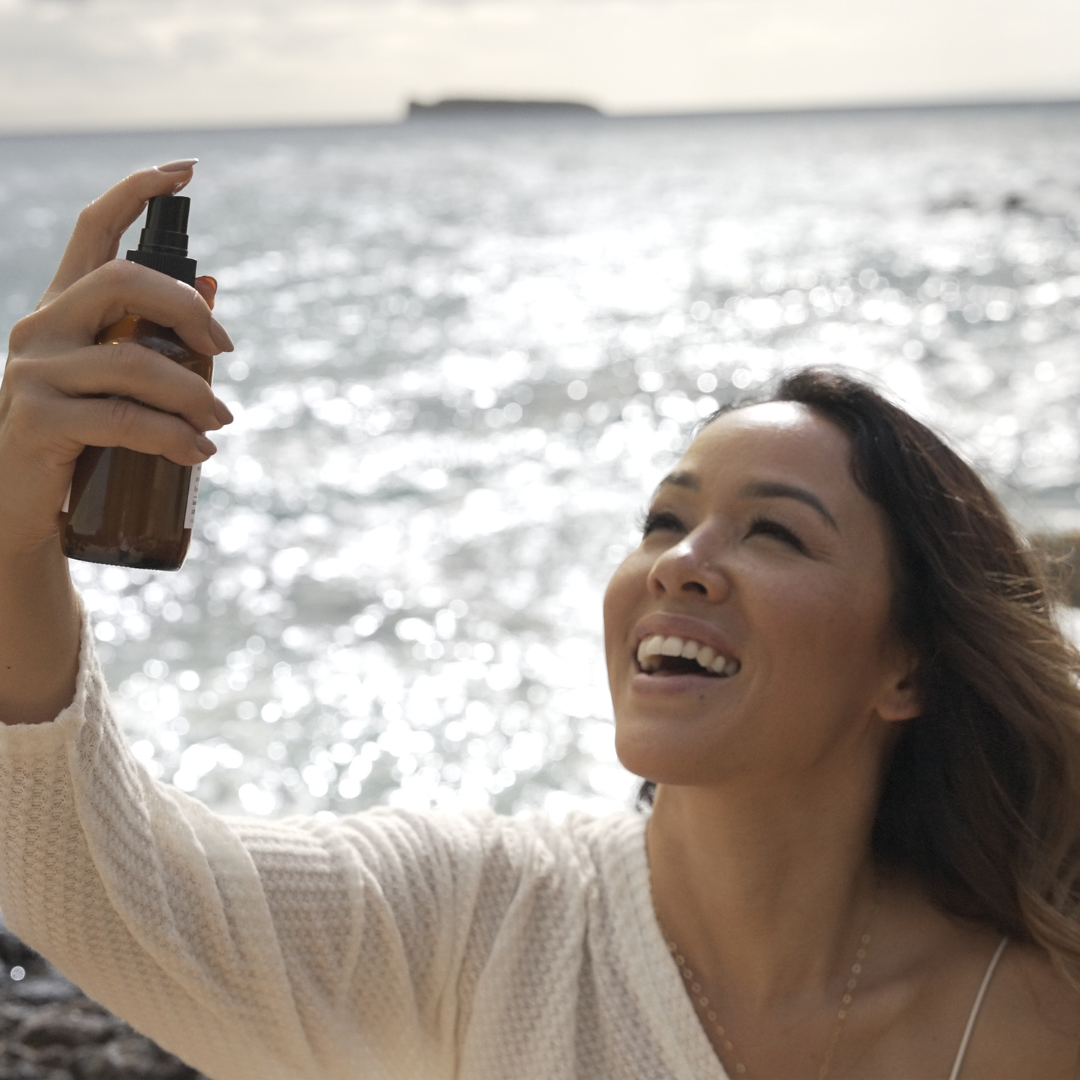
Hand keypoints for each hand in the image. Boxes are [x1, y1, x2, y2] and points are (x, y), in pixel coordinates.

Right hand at [0, 162, 234, 556]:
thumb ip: (158, 339)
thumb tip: (211, 287)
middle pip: (123, 283)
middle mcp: (42, 328)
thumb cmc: (86, 443)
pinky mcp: (37, 418)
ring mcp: (34, 371)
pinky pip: (124, 418)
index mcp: (64, 311)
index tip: (186, 172)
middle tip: (227, 349)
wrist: (29, 512)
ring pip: (134, 362)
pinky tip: (199, 453)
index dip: (138, 193)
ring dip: (194, 394)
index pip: (94, 230)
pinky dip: (175, 437)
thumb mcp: (121, 384)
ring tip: (221, 422)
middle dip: (189, 311)